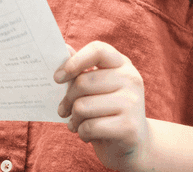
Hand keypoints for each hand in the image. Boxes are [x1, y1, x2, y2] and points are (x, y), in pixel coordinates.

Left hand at [55, 41, 150, 171]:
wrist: (134, 144)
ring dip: (74, 120)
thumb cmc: (107, 111)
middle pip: (83, 82)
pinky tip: (87, 134)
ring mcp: (132, 103)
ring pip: (83, 107)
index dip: (74, 61)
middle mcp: (131, 79)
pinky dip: (82, 133)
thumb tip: (62, 48)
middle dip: (67, 100)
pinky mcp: (129, 127)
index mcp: (122, 64)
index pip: (98, 50)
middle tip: (64, 110)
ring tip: (76, 124)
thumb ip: (82, 69)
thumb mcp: (97, 88)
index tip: (58, 77)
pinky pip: (90, 127)